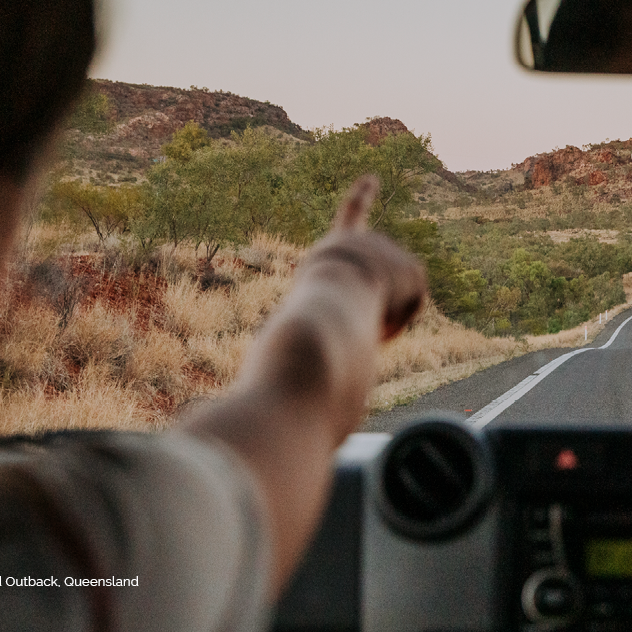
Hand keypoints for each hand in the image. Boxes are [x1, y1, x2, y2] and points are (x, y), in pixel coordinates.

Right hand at [180, 176, 427, 597]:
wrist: (305, 347)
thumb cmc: (287, 367)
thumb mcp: (277, 378)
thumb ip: (263, 403)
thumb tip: (214, 454)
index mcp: (324, 265)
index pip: (347, 227)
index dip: (360, 202)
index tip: (374, 176)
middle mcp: (349, 246)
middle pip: (388, 294)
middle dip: (378, 320)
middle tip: (353, 331)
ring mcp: (374, 247)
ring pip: (402, 304)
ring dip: (386, 324)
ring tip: (356, 328)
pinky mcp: (399, 261)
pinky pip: (417, 301)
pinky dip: (402, 321)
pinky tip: (378, 319)